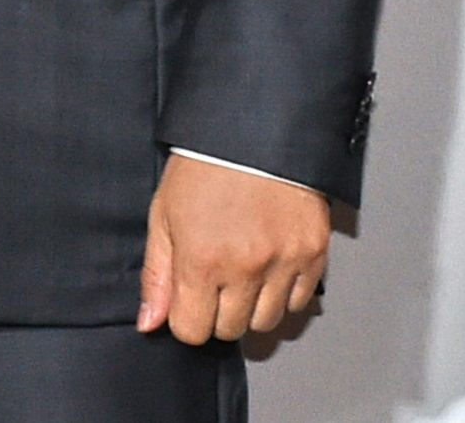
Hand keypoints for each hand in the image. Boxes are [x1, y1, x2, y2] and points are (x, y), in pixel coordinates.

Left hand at [138, 154, 328, 343]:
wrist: (252, 133)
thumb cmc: (203, 167)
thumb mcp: (162, 215)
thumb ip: (157, 274)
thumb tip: (150, 322)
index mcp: (201, 258)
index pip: (193, 331)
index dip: (186, 318)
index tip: (188, 302)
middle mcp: (245, 266)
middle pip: (230, 330)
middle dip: (217, 312)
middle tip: (214, 279)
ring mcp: (284, 263)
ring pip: (267, 322)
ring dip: (251, 306)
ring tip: (241, 271)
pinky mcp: (314, 256)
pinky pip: (299, 302)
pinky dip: (282, 293)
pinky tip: (268, 265)